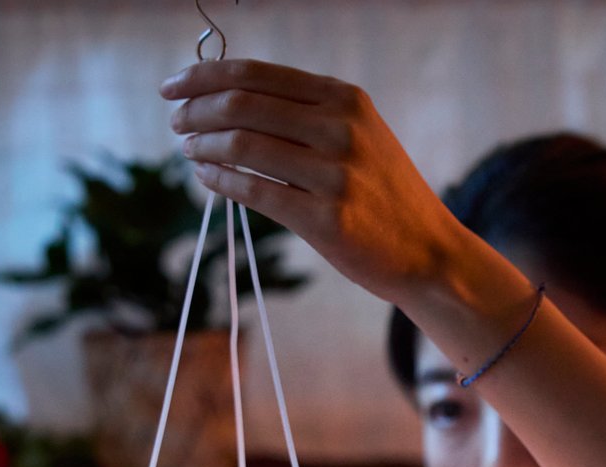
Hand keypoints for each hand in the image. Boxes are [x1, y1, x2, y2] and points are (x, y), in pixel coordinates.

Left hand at [162, 60, 468, 305]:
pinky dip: (220, 181)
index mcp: (344, 99)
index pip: (256, 74)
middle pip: (242, 105)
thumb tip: (231, 100)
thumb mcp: (360, 136)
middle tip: (175, 121)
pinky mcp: (327, 220)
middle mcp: (340, 129)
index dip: (204, 76)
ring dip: (203, 146)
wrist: (430, 252)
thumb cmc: (385, 197)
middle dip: (196, 110)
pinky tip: (207, 178)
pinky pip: (256, 192)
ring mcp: (334, 175)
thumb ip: (307, 115)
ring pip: (243, 146)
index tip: (175, 87)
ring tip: (189, 151)